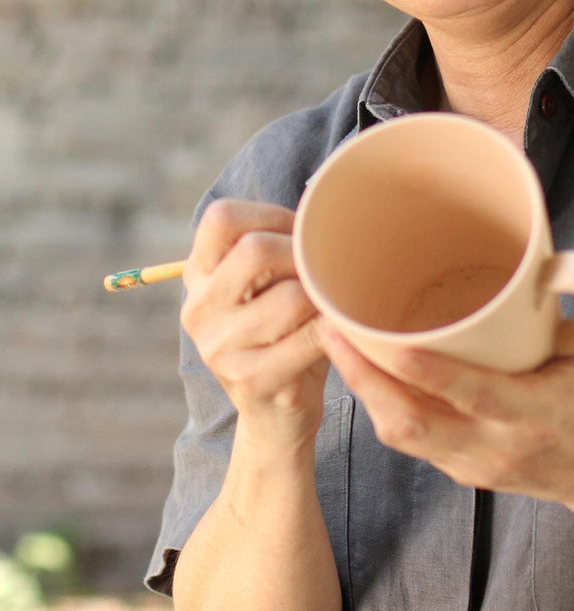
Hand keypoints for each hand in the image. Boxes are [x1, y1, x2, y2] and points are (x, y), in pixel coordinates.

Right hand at [181, 199, 328, 450]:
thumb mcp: (268, 285)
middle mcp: (198, 309)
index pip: (222, 217)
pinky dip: (334, 330)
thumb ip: (279, 246)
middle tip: (323, 272)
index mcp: (198, 276)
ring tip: (330, 304)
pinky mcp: (250, 380)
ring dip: (324, 297)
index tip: (300, 234)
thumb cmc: (285, 332)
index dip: (270, 215)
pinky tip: (338, 332)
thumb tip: (328, 194)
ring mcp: (219, 348)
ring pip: (292, 295)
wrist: (278, 416)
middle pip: (255, 249)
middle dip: (303, 255)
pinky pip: (310, 337)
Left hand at [319, 230, 573, 507]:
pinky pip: (408, 439)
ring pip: (401, 434)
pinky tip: (360, 368)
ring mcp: (474, 463)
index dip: (429, 372)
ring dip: (362, 390)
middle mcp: (498, 445)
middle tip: (330, 329)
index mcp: (538, 414)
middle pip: (414, 423)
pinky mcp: (458, 468)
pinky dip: (379, 403)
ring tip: (333, 341)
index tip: (390, 343)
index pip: (474, 395)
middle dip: (365, 379)